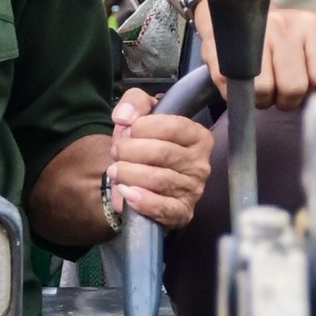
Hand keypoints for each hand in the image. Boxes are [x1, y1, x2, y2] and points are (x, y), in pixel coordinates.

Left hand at [107, 87, 213, 228]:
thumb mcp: (141, 117)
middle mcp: (201, 163)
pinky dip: (141, 201)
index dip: (144, 127)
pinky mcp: (182, 212)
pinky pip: (163, 208)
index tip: (128, 130)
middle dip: (130, 151)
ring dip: (129, 174)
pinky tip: (127, 193)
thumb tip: (124, 117)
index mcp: (198, 136)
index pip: (173, 126)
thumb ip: (134, 102)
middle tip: (116, 152)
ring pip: (158, 179)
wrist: (140, 183)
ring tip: (114, 171)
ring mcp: (194, 189)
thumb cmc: (145, 146)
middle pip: (163, 152)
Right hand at [194, 0, 315, 109]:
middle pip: (294, 87)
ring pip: (264, 90)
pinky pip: (238, 89)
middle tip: (280, 93)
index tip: (307, 90)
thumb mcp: (306, 46)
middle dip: (287, 100)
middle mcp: (283, 26)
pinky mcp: (224, 50)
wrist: (233, 10)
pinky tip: (245, 84)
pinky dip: (243, 96)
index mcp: (310, 26)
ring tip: (262, 88)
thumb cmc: (277, 38)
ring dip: (263, 100)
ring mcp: (252, 35)